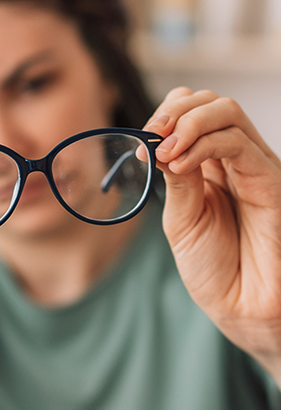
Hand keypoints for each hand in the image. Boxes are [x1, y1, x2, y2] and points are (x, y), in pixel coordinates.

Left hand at [145, 87, 280, 384]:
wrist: (242, 306)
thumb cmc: (214, 268)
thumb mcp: (182, 220)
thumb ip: (177, 180)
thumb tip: (159, 143)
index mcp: (208, 170)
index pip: (190, 116)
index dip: (164, 118)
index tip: (141, 143)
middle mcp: (232, 162)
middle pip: (209, 103)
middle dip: (173, 112)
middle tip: (150, 136)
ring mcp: (252, 167)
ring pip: (226, 111)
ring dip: (187, 123)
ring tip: (165, 153)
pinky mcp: (270, 179)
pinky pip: (238, 143)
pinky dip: (203, 143)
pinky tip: (180, 163)